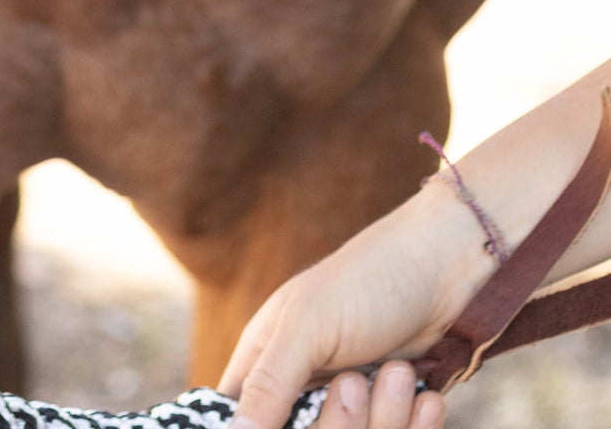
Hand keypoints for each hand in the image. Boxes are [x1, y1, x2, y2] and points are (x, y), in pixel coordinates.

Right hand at [220, 186, 485, 428]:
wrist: (443, 269)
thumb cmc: (366, 280)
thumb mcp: (310, 326)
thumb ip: (269, 381)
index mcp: (264, 359)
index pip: (239, 419)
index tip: (297, 417)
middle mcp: (300, 387)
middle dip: (338, 423)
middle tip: (354, 378)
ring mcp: (346, 405)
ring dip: (384, 418)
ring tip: (398, 372)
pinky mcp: (385, 415)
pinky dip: (412, 428)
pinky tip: (425, 398)